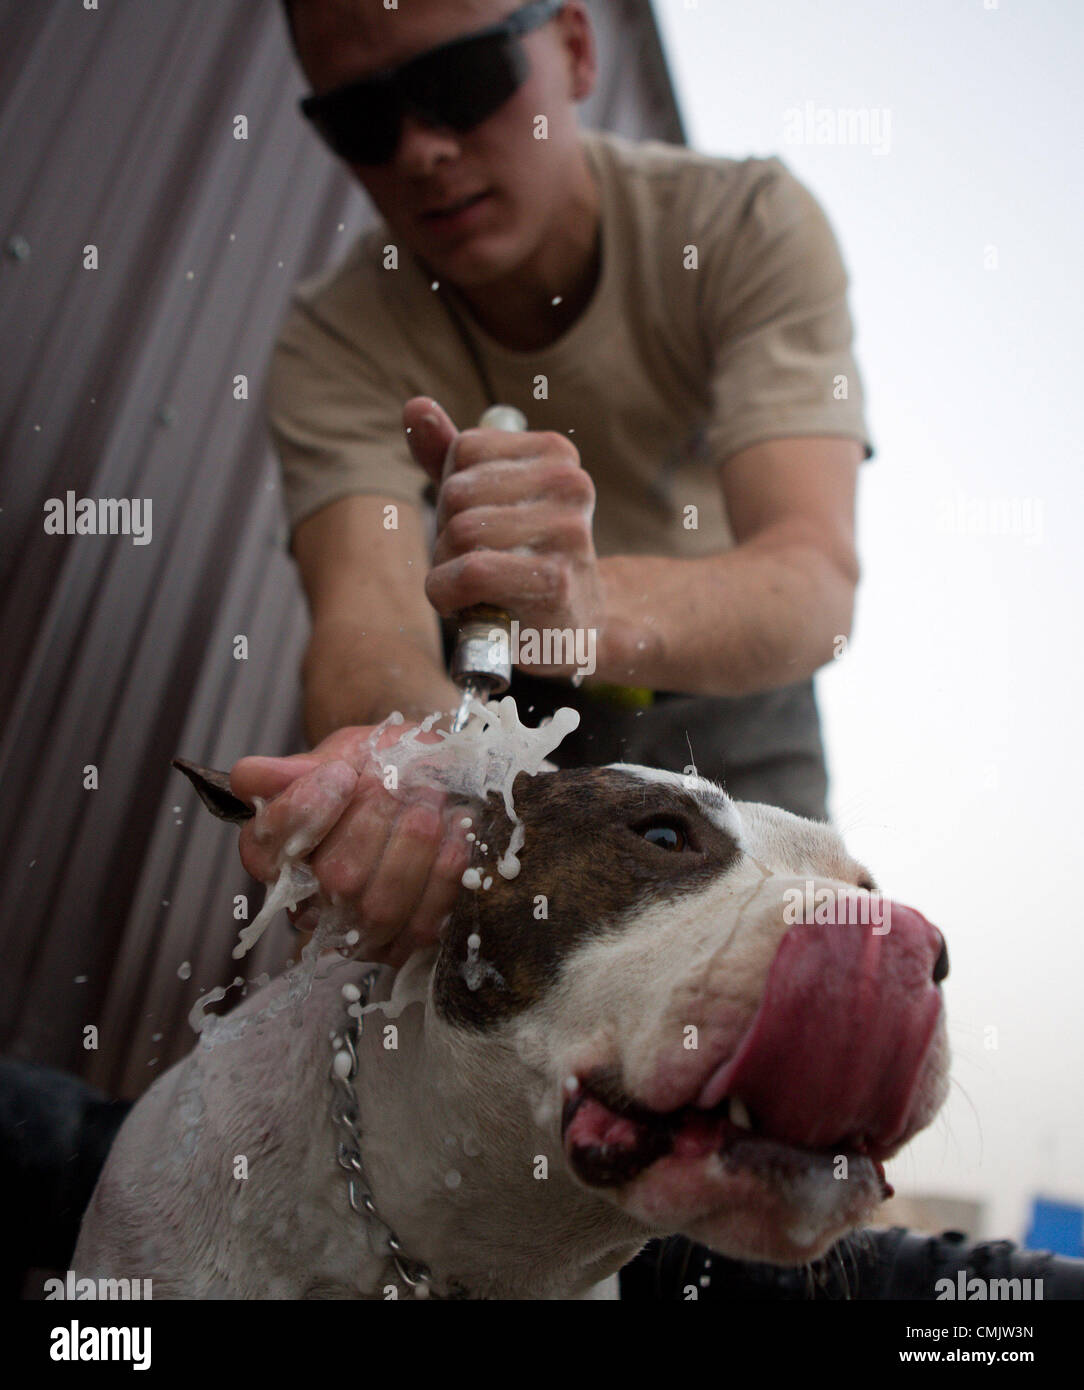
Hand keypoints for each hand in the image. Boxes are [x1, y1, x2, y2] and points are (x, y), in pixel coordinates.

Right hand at [229, 723, 471, 967]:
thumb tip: (250, 778)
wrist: (424, 779)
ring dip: (414, 846)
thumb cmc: (374, 768)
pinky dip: (444, 875)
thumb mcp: (338, 753)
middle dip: (375, 822)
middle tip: (401, 782)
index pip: (267, 848)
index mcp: (273, 850)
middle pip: (335, 877)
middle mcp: (304, 899)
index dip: (305, 812)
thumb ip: (296, 769)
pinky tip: (455, 834)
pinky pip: (420, 925)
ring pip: (379, 907)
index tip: (342, 775)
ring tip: (431, 800)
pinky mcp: (394, 947)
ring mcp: (349, 931)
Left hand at [404, 396, 604, 678]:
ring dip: (446, 569)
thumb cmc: (519, 560)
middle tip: (475, 564)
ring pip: (462, 532)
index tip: (481, 525)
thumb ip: (448, 454)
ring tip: (475, 588)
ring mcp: (569, 531)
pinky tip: (470, 606)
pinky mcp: (556, 580)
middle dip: (448, 534)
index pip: (464, 449)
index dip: (453, 494)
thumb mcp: (486, 501)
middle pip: (459, 492)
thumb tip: (414, 406)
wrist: (569, 630)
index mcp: (556, 452)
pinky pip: (471, 572)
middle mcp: (570, 483)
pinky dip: (450, 595)